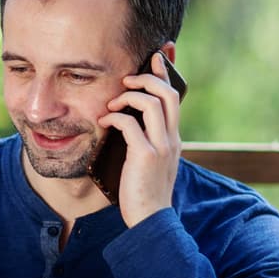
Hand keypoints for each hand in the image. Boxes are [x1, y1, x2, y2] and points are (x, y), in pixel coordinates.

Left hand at [98, 51, 181, 227]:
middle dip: (147, 78)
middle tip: (126, 80)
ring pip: (151, 103)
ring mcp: (161, 146)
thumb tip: (127, 123)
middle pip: (168, 93)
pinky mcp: (145, 155)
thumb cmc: (144, 192)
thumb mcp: (151, 162)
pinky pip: (130, 123)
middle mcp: (171, 138)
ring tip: (112, 102)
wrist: (151, 220)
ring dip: (129, 95)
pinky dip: (115, 116)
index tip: (155, 57)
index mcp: (173, 138)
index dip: (166, 74)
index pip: (175, 97)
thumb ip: (146, 142)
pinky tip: (104, 120)